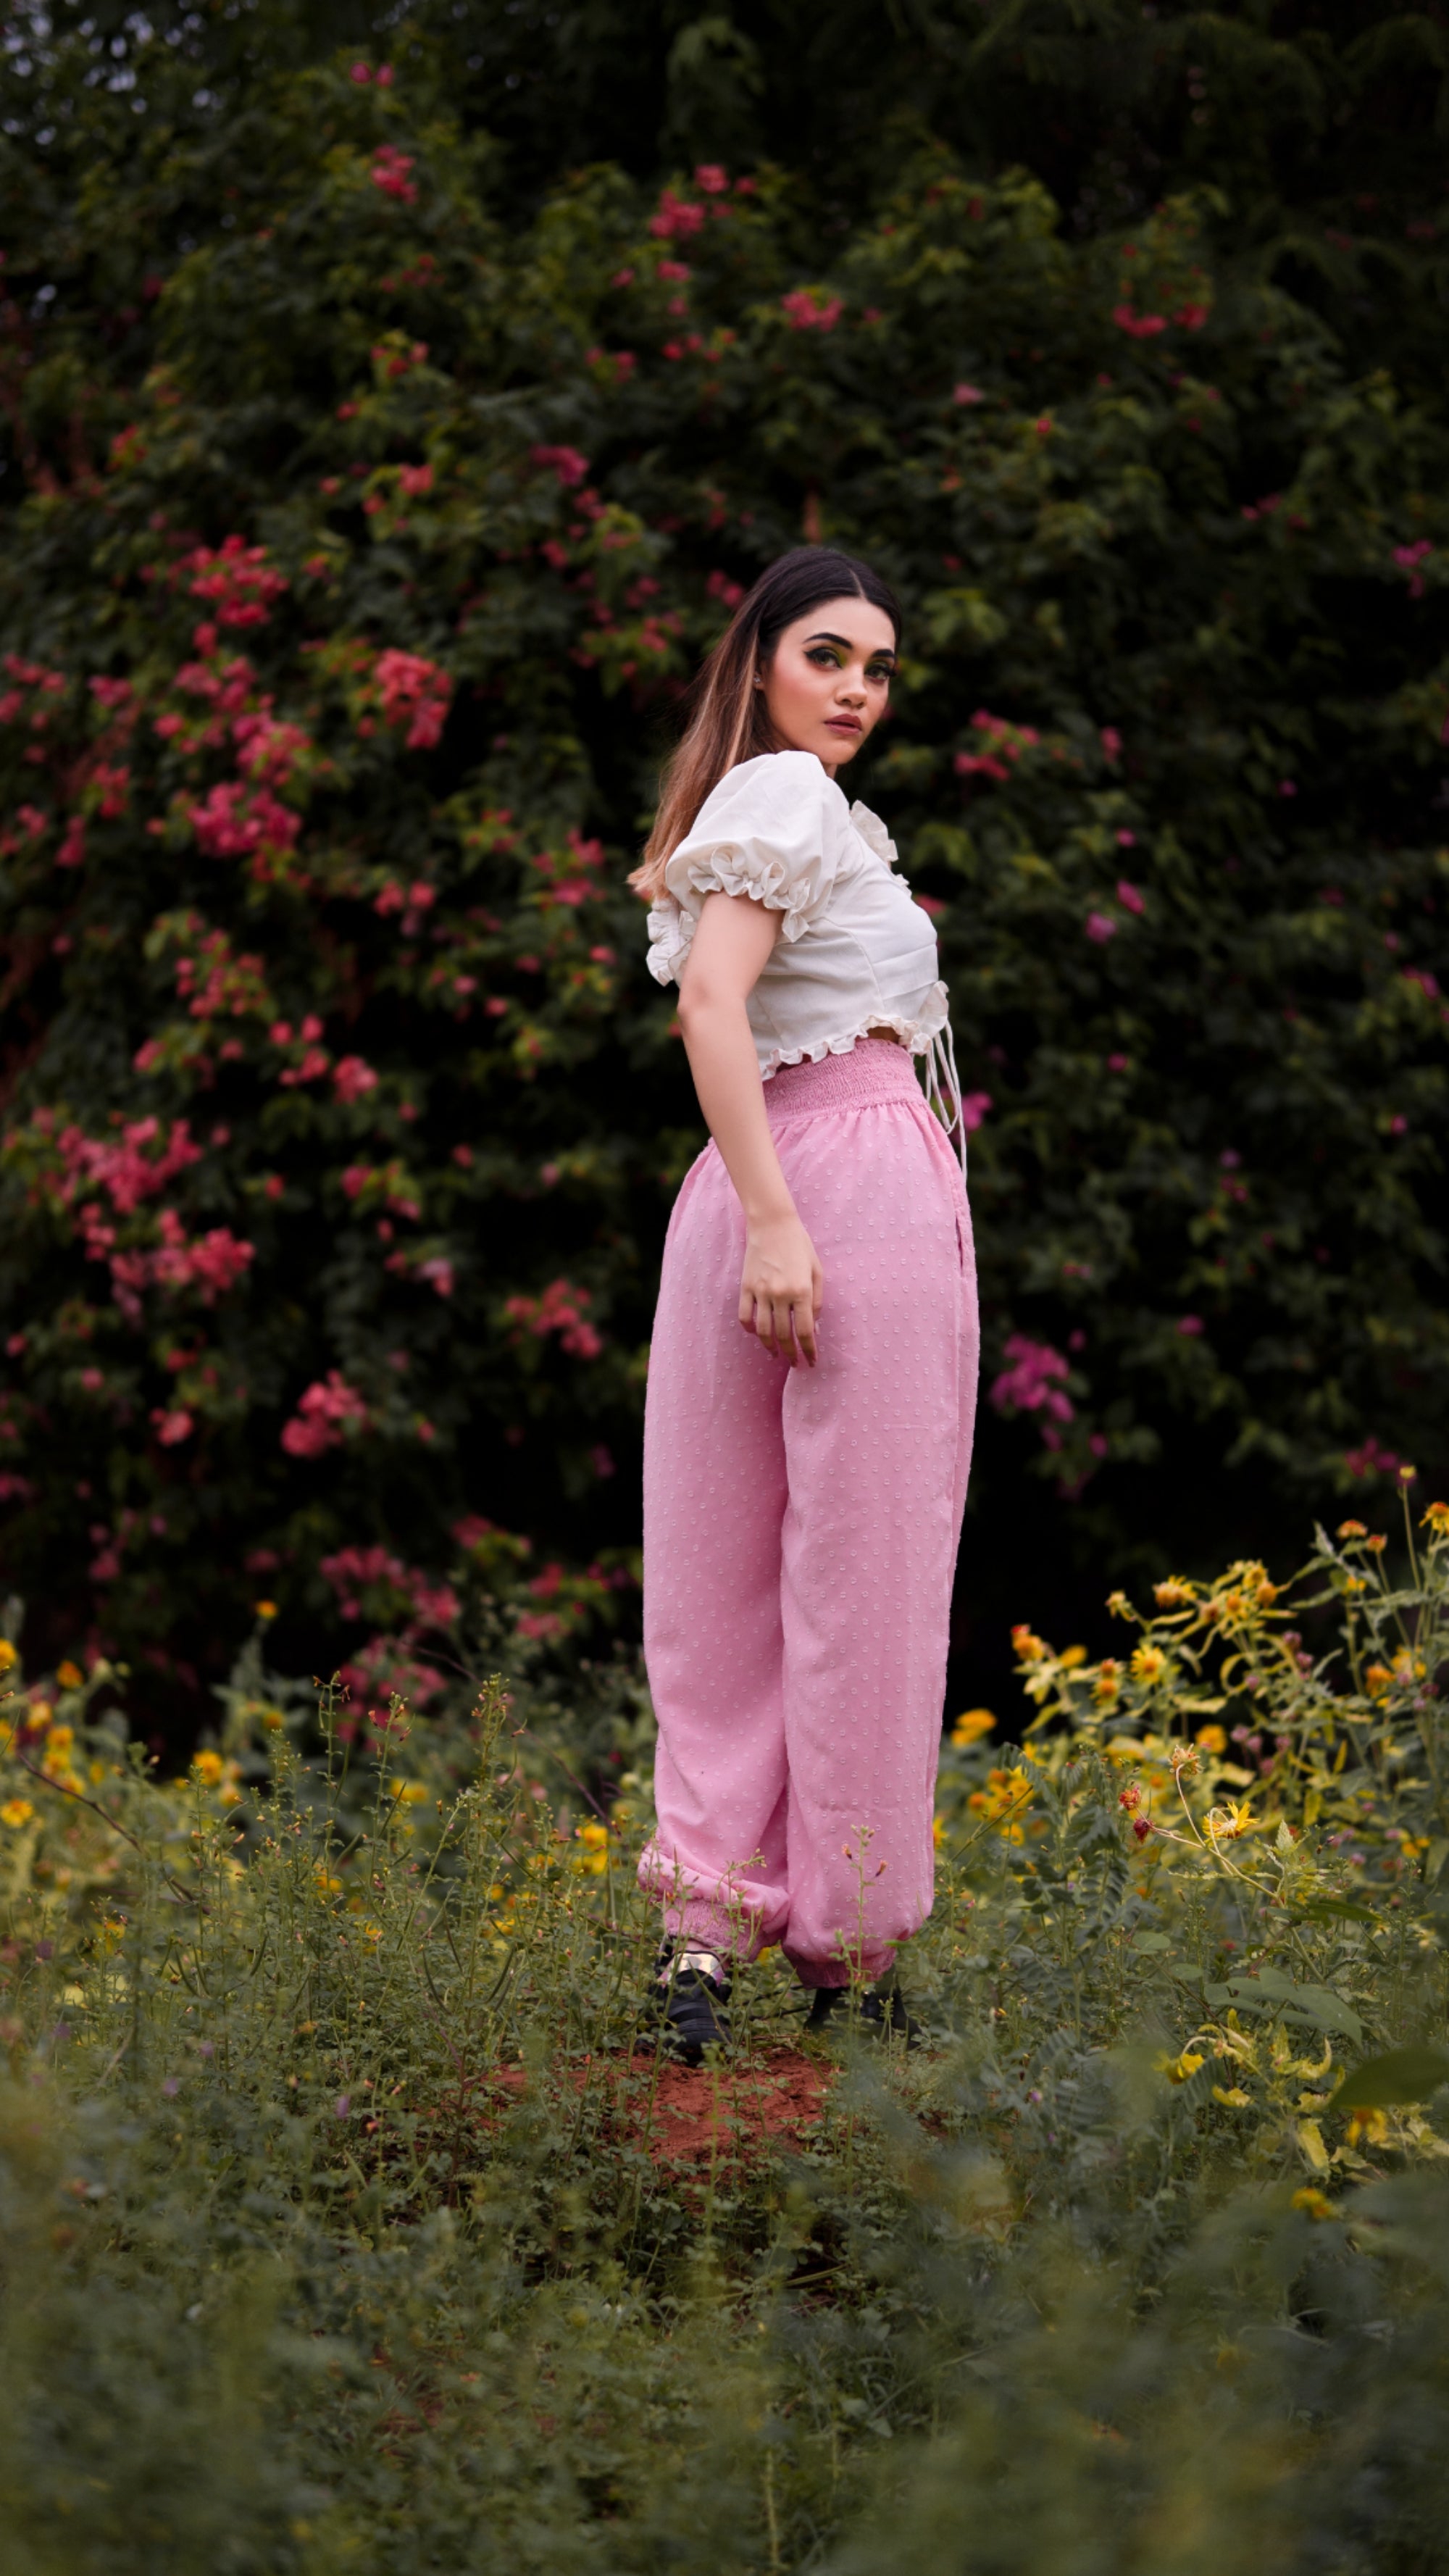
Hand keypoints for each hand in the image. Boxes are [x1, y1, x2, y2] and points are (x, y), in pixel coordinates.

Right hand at [739, 1211, 822, 1365]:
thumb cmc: (800, 1246)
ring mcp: (760, 1291)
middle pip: (783, 1335)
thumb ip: (817, 1300)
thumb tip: (813, 1328)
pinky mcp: (746, 1287)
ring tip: (776, 1354)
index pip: (804, 1331)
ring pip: (762, 1330)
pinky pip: (745, 1316)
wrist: (772, 1224)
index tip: (811, 1362)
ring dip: (770, 1347)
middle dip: (790, 1354)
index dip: (808, 1351)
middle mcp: (780, 1294)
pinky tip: (757, 1334)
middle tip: (795, 1364)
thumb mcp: (817, 1271)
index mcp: (801, 1291)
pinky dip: (750, 1329)